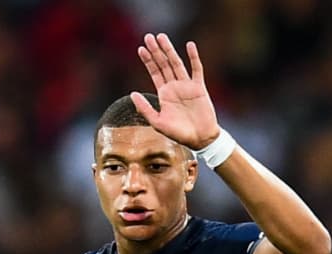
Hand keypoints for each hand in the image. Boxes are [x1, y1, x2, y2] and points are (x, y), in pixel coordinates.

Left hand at [130, 33, 221, 150]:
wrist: (200, 139)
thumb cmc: (178, 133)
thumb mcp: (157, 122)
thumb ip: (145, 108)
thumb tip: (131, 93)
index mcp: (164, 94)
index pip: (154, 73)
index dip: (148, 61)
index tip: (140, 48)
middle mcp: (174, 87)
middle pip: (163, 64)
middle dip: (156, 51)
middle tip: (148, 36)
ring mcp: (187, 86)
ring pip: (176, 63)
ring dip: (169, 50)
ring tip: (161, 37)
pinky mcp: (199, 87)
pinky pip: (196, 69)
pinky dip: (193, 57)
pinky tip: (189, 45)